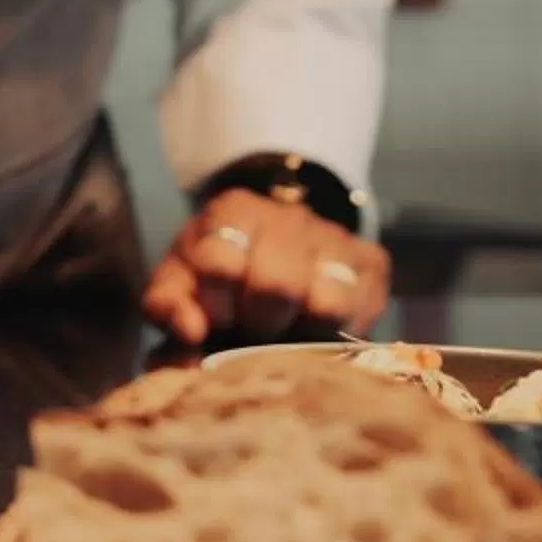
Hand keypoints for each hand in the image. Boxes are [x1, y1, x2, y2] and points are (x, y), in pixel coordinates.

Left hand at [140, 190, 389, 346]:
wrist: (275, 242)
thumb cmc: (219, 272)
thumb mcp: (181, 281)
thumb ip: (169, 305)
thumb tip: (190, 331)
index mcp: (234, 210)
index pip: (222, 263)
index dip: (216, 306)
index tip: (216, 321)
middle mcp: (290, 216)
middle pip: (278, 286)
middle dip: (259, 321)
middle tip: (253, 329)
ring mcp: (336, 236)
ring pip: (325, 302)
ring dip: (300, 328)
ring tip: (285, 328)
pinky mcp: (373, 263)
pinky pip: (360, 312)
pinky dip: (336, 329)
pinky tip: (314, 324)